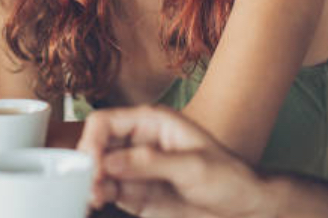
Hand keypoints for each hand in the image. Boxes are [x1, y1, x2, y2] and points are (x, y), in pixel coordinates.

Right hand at [78, 105, 275, 217]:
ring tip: (94, 199)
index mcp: (153, 121)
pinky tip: (97, 203)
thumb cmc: (226, 176)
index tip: (91, 166)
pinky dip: (96, 198)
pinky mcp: (135, 194)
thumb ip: (150, 163)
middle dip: (86, 164)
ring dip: (88, 184)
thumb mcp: (192, 166)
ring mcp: (135, 169)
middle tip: (89, 186)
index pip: (107, 121)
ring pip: (96, 171)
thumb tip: (109, 161)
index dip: (92, 140)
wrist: (242, 207)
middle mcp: (139, 142)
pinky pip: (106, 192)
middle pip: (96, 145)